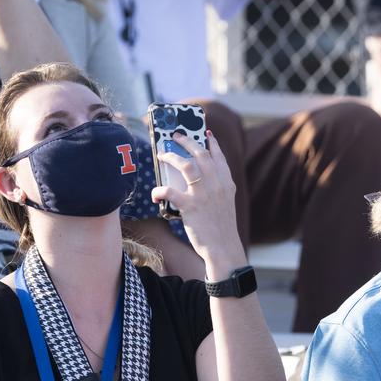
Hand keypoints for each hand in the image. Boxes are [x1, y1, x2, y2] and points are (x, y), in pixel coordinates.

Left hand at [151, 131, 244, 274]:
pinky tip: (155, 193)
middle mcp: (216, 184)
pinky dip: (159, 190)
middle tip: (176, 136)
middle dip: (187, 141)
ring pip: (185, 165)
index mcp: (226, 182)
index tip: (205, 133)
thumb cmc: (222, 226)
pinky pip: (169, 191)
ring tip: (162, 154)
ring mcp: (203, 194)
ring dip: (171, 156)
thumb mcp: (225, 202)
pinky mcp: (190, 206)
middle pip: (200, 154)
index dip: (212, 143)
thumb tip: (198, 176)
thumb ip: (217, 187)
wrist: (223, 247)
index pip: (219, 156)